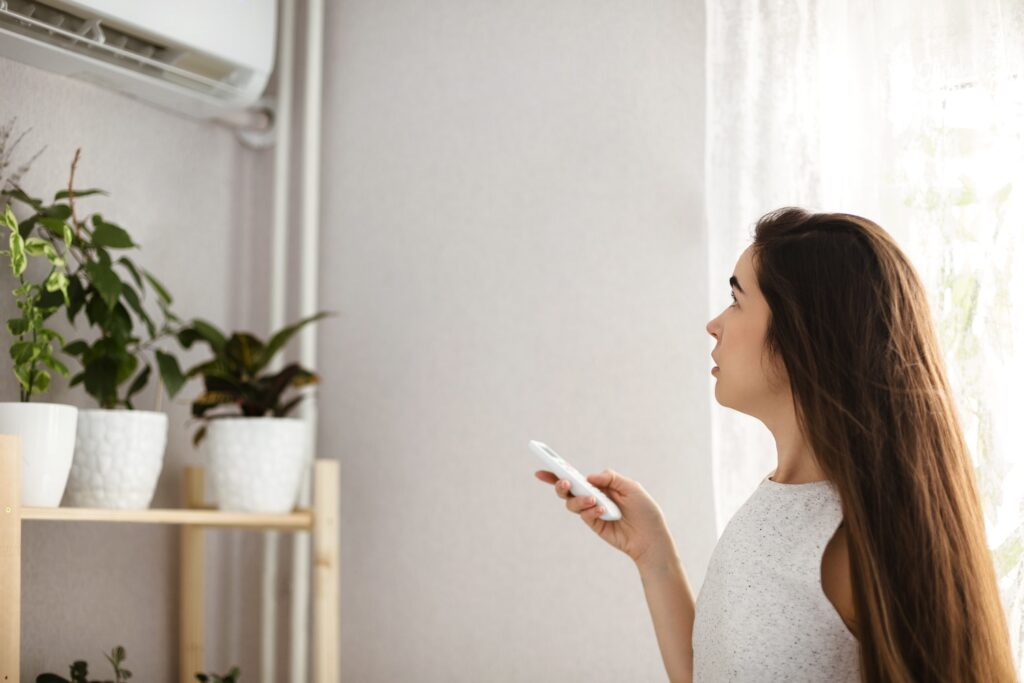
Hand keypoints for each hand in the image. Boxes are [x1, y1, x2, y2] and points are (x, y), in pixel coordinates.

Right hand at [534, 468, 675, 565]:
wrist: (651, 537)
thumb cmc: (644, 510)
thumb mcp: (631, 487)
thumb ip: (610, 478)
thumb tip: (589, 477)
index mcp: (600, 484)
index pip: (576, 476)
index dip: (557, 473)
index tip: (541, 471)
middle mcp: (593, 496)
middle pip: (568, 489)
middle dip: (561, 485)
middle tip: (565, 483)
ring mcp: (592, 511)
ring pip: (572, 503)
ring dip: (579, 500)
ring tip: (593, 500)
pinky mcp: (594, 524)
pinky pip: (584, 515)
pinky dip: (590, 510)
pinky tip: (602, 511)